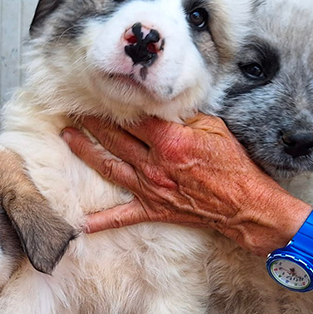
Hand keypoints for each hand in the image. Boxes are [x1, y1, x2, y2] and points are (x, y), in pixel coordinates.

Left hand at [61, 113, 310, 255]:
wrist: (245, 206)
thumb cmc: (234, 166)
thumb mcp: (215, 129)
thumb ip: (187, 116)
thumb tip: (166, 104)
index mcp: (168, 141)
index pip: (133, 117)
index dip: (113, 103)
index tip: (98, 90)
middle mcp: (153, 164)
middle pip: (114, 138)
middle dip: (91, 122)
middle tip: (72, 108)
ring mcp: (150, 188)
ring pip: (109, 167)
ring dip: (85, 152)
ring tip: (67, 137)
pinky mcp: (154, 209)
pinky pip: (123, 217)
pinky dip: (101, 221)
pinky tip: (81, 223)